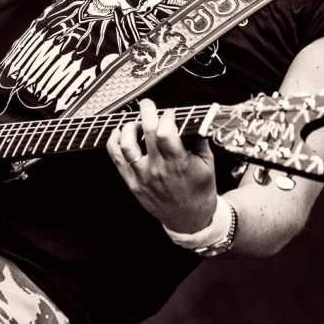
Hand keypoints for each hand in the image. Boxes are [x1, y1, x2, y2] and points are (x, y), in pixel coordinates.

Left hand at [106, 98, 218, 232]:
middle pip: (147, 132)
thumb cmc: (199, 191)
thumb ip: (200, 140)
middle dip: (147, 111)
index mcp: (179, 164)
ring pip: (127, 144)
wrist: (189, 219)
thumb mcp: (208, 164)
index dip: (166, 116)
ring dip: (129, 127)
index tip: (170, 113)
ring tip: (136, 123)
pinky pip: (116, 159)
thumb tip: (195, 119)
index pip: (166, 132)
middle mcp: (158, 169)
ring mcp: (143, 177)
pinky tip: (120, 133)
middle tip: (148, 104)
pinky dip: (114, 142)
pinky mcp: (132, 183)